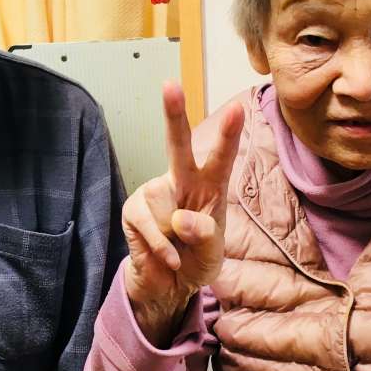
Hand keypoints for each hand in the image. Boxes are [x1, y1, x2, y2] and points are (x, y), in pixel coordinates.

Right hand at [122, 82, 244, 346]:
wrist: (168, 284)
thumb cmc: (196, 258)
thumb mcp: (212, 252)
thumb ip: (204, 235)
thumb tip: (181, 219)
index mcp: (209, 186)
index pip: (221, 158)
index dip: (228, 135)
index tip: (237, 110)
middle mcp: (181, 181)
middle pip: (177, 144)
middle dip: (174, 114)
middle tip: (170, 85)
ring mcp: (155, 194)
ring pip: (161, 204)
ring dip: (175, 239)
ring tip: (179, 252)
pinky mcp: (134, 210)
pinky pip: (149, 227)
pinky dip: (162, 249)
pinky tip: (169, 259)